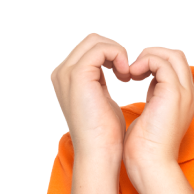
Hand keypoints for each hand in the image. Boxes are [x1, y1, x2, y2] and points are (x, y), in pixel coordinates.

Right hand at [50, 34, 131, 161]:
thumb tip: (114, 69)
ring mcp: (67, 72)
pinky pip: (100, 49)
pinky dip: (118, 55)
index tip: (128, 72)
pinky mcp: (78, 75)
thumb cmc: (105, 133)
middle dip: (116, 51)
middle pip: (91, 41)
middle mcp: (63, 72)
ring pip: (96, 41)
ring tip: (128, 73)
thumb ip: (102, 81)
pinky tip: (127, 73)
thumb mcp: (102, 99)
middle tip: (130, 71)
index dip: (112, 55)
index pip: (90, 49)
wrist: (100, 152)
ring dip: (118, 53)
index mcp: (68, 78)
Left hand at [122, 47, 193, 193]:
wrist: (151, 164)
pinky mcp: (173, 93)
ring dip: (147, 56)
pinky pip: (161, 62)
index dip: (154, 62)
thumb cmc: (146, 148)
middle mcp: (188, 93)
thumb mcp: (152, 115)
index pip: (174, 66)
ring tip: (131, 71)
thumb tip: (146, 82)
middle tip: (133, 68)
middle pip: (176, 56)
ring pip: (170, 54)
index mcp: (183, 99)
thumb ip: (153, 97)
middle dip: (151, 54)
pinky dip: (144, 62)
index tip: (134, 73)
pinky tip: (132, 75)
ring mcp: (183, 92)